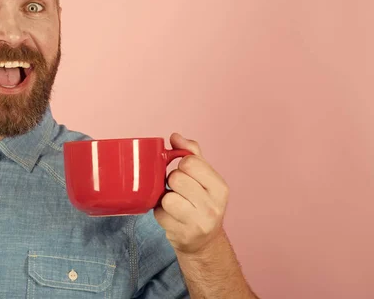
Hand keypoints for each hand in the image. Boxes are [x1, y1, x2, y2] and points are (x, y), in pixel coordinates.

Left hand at [154, 133, 229, 254]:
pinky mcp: (183, 236)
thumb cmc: (201, 202)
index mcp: (220, 188)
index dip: (181, 165)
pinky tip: (171, 216)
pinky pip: (159, 214)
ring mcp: (199, 223)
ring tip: (174, 203)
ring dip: (165, 199)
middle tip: (178, 190)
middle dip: (172, 182)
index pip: (190, 162)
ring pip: (167, 198)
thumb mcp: (204, 177)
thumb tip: (175, 136)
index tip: (185, 174)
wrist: (204, 242)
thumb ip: (191, 153)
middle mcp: (213, 206)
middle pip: (176, 178)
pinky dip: (160, 213)